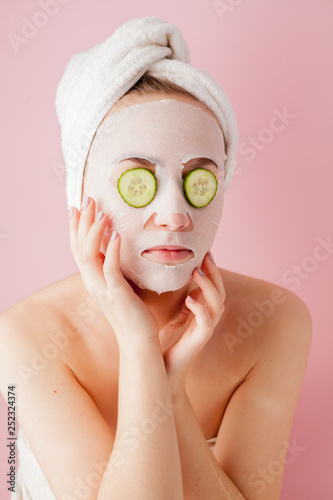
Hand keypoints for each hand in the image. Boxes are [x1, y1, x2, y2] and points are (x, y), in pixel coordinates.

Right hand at [69, 196, 158, 344]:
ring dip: (94, 232)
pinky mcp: (116, 294)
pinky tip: (116, 235)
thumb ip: (115, 269)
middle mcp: (92, 283)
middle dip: (82, 222)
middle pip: (79, 247)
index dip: (75, 228)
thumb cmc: (133, 313)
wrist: (138, 341)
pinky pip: (109, 269)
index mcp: (92, 280)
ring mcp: (102, 289)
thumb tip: (117, 250)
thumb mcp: (120, 286)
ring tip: (101, 213)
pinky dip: (110, 250)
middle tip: (87, 200)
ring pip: (88, 256)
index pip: (77, 249)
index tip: (77, 207)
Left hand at [160, 253, 225, 391]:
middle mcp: (207, 317)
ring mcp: (205, 329)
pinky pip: (206, 322)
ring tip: (197, 272)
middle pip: (220, 290)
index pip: (212, 285)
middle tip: (205, 255)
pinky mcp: (200, 340)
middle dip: (214, 272)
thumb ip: (174, 297)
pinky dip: (201, 309)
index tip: (203, 251)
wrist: (161, 369)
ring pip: (218, 303)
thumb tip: (165, 273)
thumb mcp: (169, 313)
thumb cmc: (163, 340)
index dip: (211, 269)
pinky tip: (189, 299)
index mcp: (201, 310)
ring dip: (209, 286)